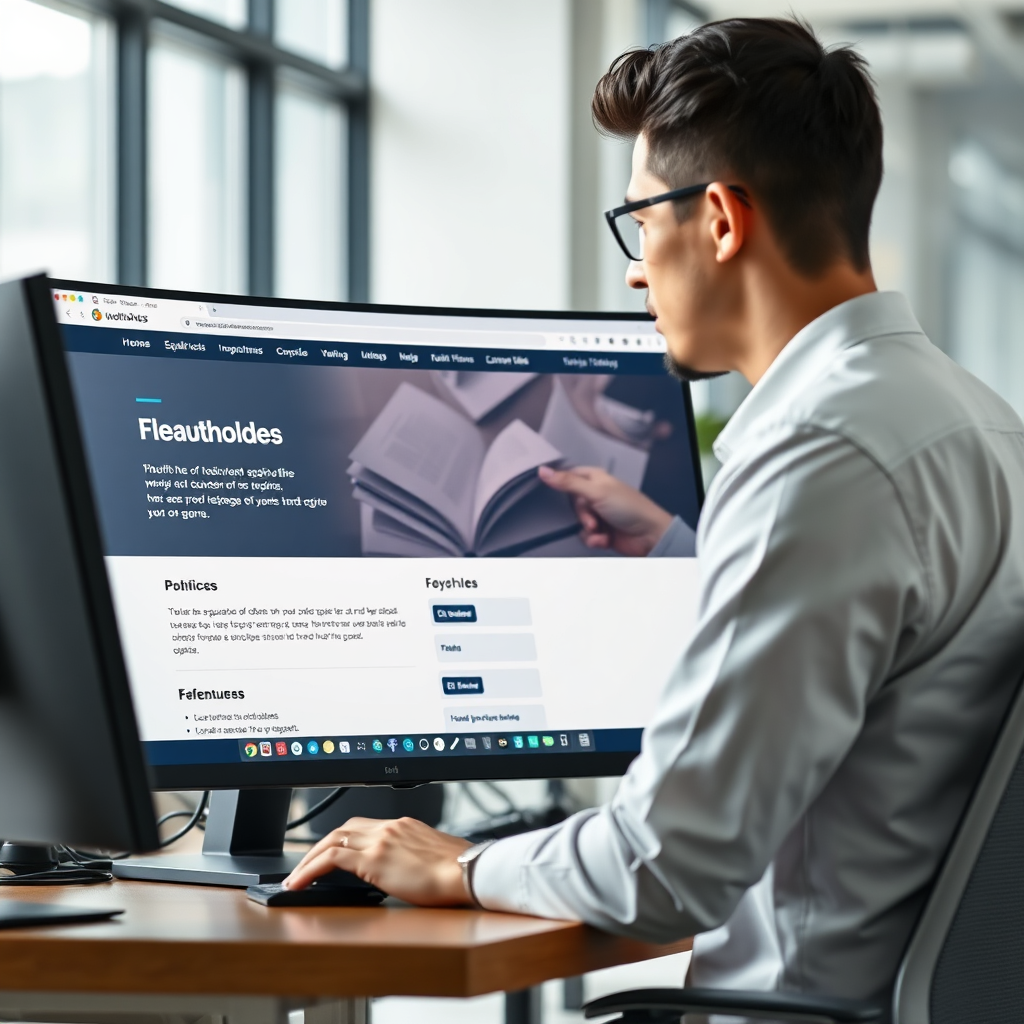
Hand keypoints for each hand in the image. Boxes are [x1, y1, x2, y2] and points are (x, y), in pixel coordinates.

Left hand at [283, 816, 473, 905]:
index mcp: (404, 825)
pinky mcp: (374, 859)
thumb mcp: (433, 856)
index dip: (341, 839)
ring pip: (331, 841)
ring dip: (309, 858)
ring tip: (296, 876)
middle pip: (342, 829)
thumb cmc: (460, 870)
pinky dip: (311, 869)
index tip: (329, 852)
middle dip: (318, 846)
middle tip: (304, 865)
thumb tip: (406, 871)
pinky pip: (331, 860)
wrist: (468, 871)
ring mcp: (381, 841)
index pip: (362, 826)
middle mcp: (390, 827)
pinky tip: (301, 883)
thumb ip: (415, 856)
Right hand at [539, 465, 672, 556]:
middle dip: (581, 515)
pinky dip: (594, 539)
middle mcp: (597, 495)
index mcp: (596, 479)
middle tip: (592, 519)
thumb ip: (568, 482)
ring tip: (600, 530)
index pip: (570, 476)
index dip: (562, 484)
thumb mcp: (596, 491)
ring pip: (578, 522)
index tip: (554, 491)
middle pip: (572, 504)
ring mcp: (600, 514)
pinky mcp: (602, 532)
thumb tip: (544, 471)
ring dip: (588, 529)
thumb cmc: (631, 508)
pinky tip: (604, 539)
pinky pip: (586, 536)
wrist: (650, 535)